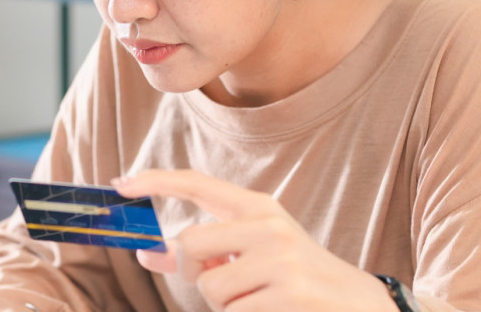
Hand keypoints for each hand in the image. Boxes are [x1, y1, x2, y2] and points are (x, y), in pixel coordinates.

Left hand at [111, 170, 398, 311]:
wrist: (361, 305)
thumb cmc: (296, 280)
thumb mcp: (252, 256)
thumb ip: (203, 253)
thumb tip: (148, 251)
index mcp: (259, 208)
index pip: (197, 184)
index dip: (155, 181)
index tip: (119, 184)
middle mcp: (270, 227)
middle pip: (190, 246)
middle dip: (194, 274)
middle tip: (225, 284)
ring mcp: (282, 261)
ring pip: (210, 289)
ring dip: (225, 305)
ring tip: (260, 300)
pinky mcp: (291, 295)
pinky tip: (275, 311)